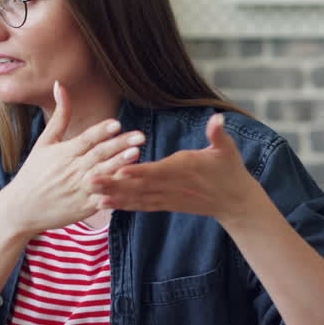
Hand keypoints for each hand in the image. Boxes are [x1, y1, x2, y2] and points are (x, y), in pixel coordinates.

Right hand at [0, 81, 144, 236]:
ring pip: (103, 174)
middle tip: (139, 136)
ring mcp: (79, 189)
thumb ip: (59, 116)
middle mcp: (72, 170)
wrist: (21, 209)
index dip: (100, 131)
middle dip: (120, 145)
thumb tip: (60, 85)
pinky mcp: (85, 207)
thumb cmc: (33, 172)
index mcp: (64, 153)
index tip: (116, 124)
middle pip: (99, 155)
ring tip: (137, 153)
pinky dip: (115, 190)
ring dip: (120, 164)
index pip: (85, 139)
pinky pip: (103, 197)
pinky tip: (129, 182)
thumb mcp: (44, 142)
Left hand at [92, 113, 260, 222]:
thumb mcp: (227, 149)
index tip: (119, 169)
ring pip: (137, 198)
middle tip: (89, 181)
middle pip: (139, 185)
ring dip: (115, 197)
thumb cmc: (230, 171)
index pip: (157, 171)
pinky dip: (125, 205)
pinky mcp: (167, 204)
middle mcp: (171, 186)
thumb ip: (218, 134)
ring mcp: (168, 197)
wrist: (234, 202)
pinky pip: (142, 205)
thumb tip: (218, 119)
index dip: (138, 171)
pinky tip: (107, 205)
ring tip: (92, 197)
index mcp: (183, 169)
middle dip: (114, 184)